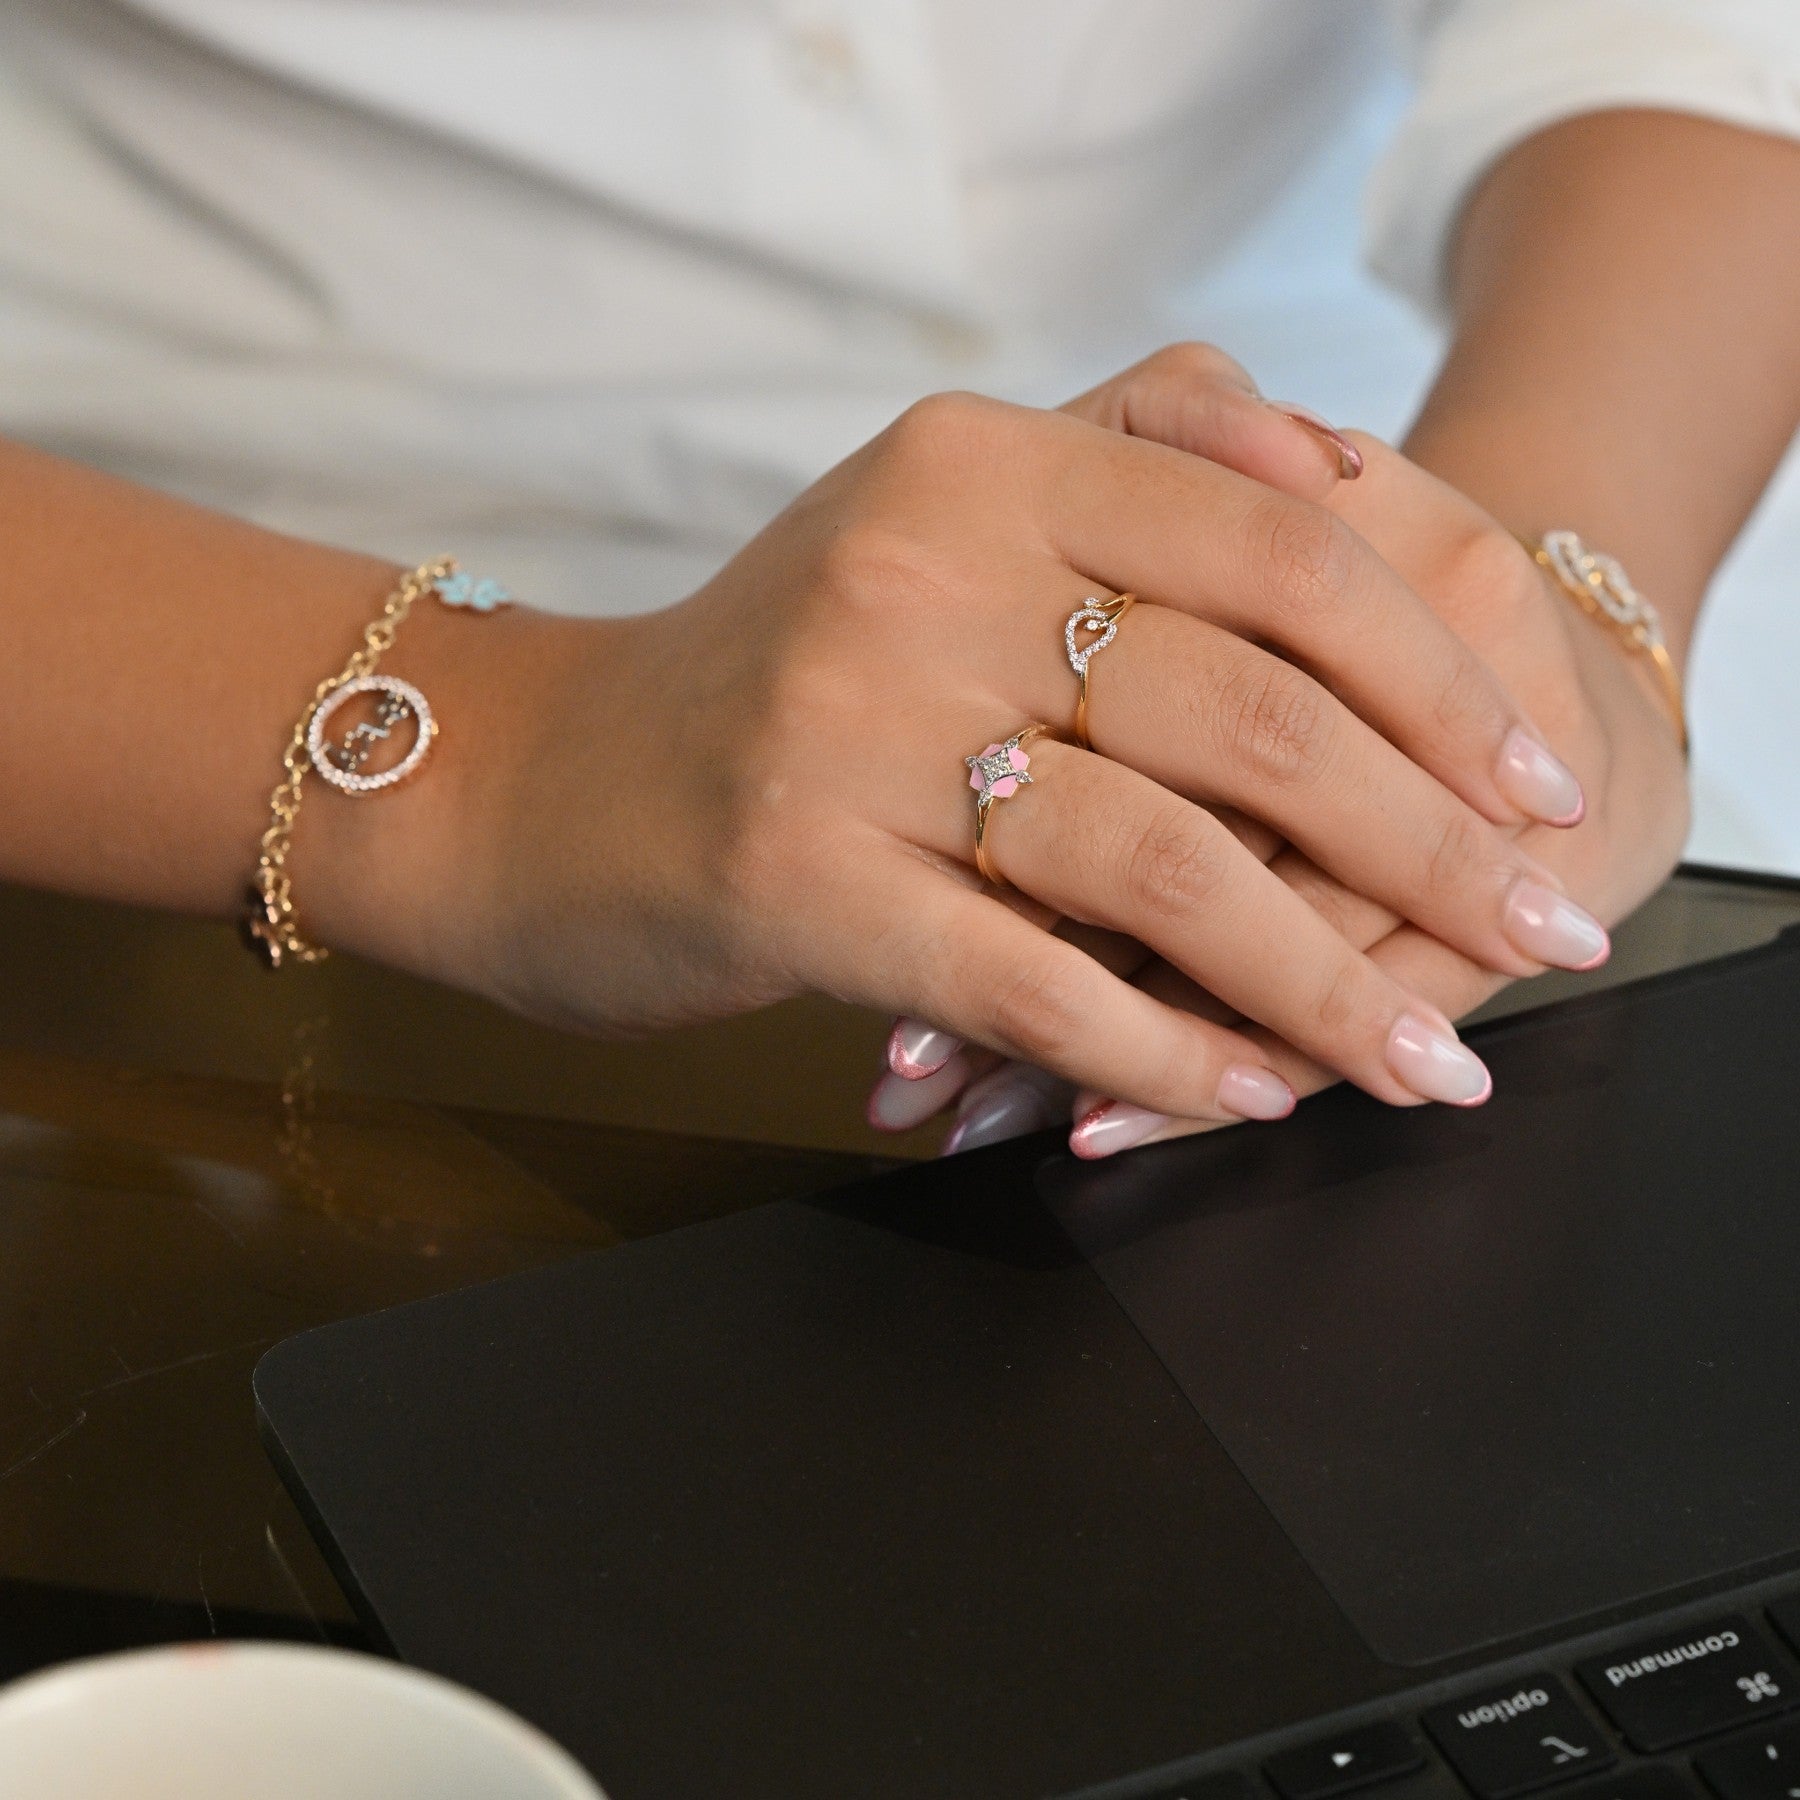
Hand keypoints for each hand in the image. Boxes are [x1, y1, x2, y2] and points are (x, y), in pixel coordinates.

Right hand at [444, 351, 1605, 1127]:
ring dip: (1316, 981)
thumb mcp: (933, 509)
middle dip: (1428, 849)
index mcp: (982, 461)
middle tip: (1537, 936)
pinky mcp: (792, 879)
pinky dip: (1157, 1046)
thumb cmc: (766, 672)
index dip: (1436, 679)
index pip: (1282, 547)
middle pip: (1252, 713)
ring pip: (1156, 863)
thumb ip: (1126, 444)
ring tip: (1414, 1060)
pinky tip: (1242, 1089)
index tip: (1529, 789)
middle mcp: (919, 571)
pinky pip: (1028, 978)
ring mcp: (848, 728)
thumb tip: (1326, 465)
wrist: (531, 785)